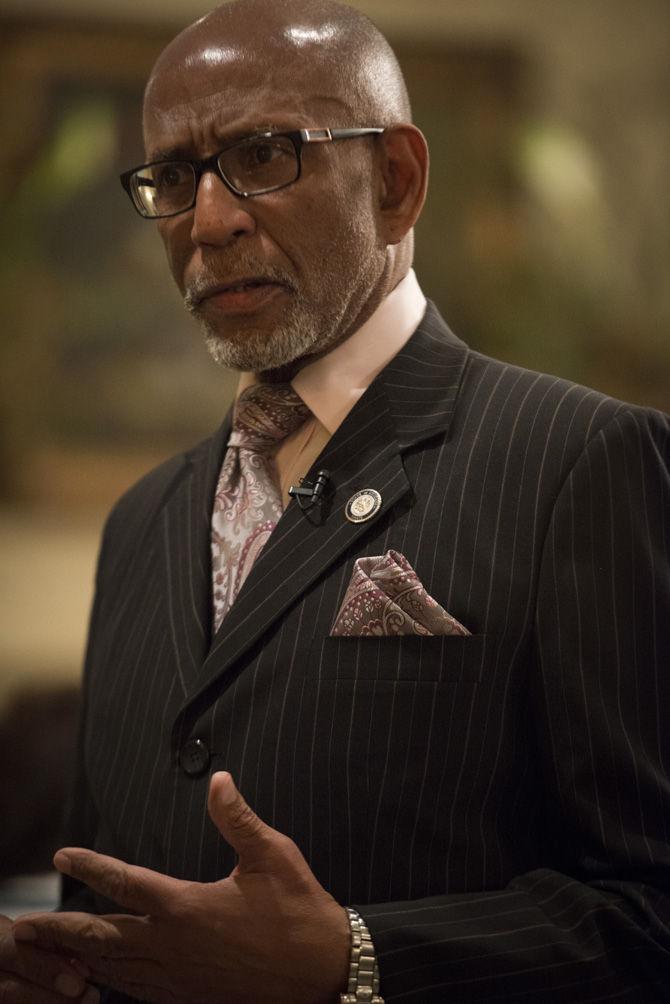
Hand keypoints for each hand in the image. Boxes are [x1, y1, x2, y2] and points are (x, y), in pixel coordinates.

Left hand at [13, 772, 349, 1003]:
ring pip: (114, 969)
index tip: (62, 855)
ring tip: (49, 953)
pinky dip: (111, 981)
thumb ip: (237, 818)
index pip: (124, 881)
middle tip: (24, 928)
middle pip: (101, 936)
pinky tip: (103, 978)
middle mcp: (173, 945)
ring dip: (77, 959)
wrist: (322, 972)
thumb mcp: (272, 854)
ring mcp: (178, 977)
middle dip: (59, 930)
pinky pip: (137, 991)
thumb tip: (219, 780)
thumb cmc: (299, 911)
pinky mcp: (190, 997)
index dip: (89, 866)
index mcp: (187, 907)